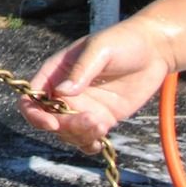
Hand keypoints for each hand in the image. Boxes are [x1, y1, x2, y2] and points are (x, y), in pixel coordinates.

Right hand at [22, 18, 175, 153]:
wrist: (153, 51)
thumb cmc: (121, 42)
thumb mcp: (99, 50)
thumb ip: (81, 70)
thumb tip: (62, 92)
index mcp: (55, 73)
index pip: (32, 96)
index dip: (34, 112)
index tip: (51, 123)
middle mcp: (64, 93)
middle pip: (50, 119)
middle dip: (66, 126)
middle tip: (93, 121)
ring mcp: (83, 107)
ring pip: (68, 132)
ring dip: (80, 135)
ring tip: (102, 126)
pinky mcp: (102, 117)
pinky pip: (88, 137)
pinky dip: (89, 144)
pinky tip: (100, 142)